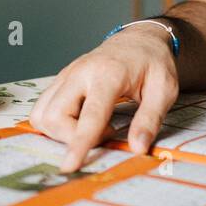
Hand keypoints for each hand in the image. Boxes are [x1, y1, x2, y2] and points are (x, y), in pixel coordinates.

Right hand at [30, 23, 177, 172]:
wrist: (139, 39)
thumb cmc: (153, 63)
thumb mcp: (164, 90)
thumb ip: (150, 119)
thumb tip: (137, 148)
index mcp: (108, 74)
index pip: (89, 115)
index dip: (79, 143)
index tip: (69, 166)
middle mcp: (80, 72)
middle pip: (56, 115)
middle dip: (71, 138)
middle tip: (106, 133)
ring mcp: (66, 75)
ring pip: (42, 113)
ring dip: (61, 132)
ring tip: (92, 127)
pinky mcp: (60, 80)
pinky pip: (42, 107)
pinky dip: (55, 123)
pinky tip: (79, 120)